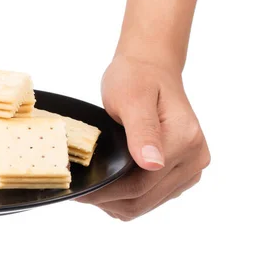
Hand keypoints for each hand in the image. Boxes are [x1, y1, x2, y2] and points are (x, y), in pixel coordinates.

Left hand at [76, 55, 210, 220]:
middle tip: (77, 193)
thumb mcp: (132, 98)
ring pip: (146, 204)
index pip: (140, 184)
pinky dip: (126, 197)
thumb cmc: (136, 78)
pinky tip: (108, 186)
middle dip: (108, 200)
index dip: (106, 192)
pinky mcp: (181, 173)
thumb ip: (142, 131)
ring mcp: (190, 169)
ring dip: (116, 202)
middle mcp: (194, 159)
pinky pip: (151, 198)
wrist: (150, 68)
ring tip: (90, 188)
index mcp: (185, 141)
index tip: (79, 192)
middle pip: (144, 199)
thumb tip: (152, 164)